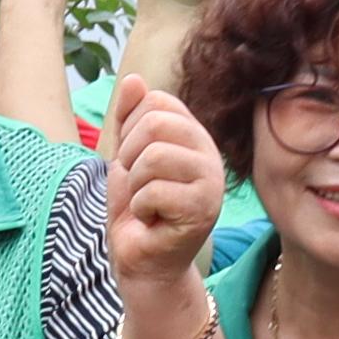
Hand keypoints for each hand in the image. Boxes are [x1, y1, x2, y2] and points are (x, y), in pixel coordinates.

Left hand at [103, 82, 225, 307]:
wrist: (142, 259)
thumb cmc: (137, 208)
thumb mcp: (126, 155)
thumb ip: (129, 117)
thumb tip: (133, 79)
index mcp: (194, 135)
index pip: (157, 102)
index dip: (132, 130)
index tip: (137, 162)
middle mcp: (210, 154)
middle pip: (156, 124)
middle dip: (131, 157)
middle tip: (140, 185)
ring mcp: (211, 182)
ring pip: (153, 157)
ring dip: (136, 186)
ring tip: (148, 204)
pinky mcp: (204, 210)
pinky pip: (154, 192)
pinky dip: (141, 209)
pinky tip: (154, 221)